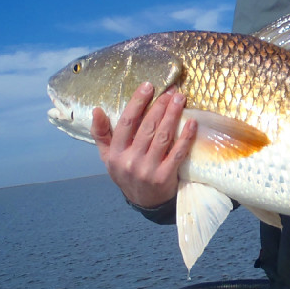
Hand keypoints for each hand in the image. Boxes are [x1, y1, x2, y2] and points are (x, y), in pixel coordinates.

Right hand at [90, 82, 196, 208]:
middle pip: (147, 127)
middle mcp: (130, 161)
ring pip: (162, 137)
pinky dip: (186, 137)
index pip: (126, 123)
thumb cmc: (126, 172)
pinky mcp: (165, 177)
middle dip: (160, 106)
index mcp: (115, 153)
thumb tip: (97, 110)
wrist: (144, 202)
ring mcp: (148, 170)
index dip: (137, 103)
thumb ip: (101, 134)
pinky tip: (192, 123)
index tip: (148, 86)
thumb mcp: (108, 156)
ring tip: (180, 99)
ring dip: (173, 115)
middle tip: (171, 90)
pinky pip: (177, 152)